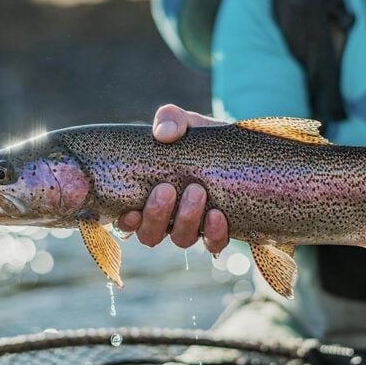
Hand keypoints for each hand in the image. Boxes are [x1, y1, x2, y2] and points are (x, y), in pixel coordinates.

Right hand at [116, 104, 229, 254]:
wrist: (241, 152)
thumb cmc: (202, 140)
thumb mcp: (186, 124)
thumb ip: (170, 120)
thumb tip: (163, 134)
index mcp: (147, 197)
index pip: (126, 221)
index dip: (125, 223)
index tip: (131, 211)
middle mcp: (166, 219)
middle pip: (150, 234)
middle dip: (156, 214)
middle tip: (167, 189)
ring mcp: (192, 228)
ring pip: (180, 239)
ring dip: (186, 219)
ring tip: (197, 191)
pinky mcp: (218, 232)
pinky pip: (213, 244)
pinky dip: (214, 233)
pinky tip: (217, 215)